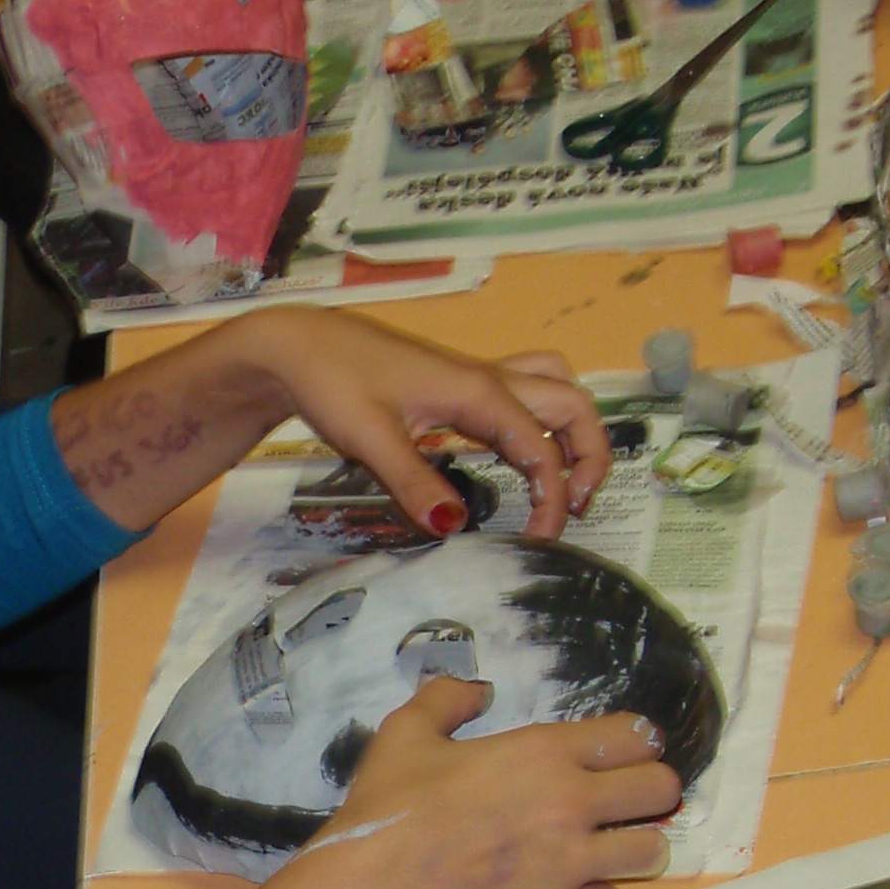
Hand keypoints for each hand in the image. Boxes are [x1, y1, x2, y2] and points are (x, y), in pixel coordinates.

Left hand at [47, 309, 609, 542]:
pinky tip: (522, 453)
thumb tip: (453, 525)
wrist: (299, 345)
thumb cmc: (333, 382)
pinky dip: (543, 418)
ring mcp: (476, 377)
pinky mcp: (459, 382)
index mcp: (477, 392)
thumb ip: (412, 482)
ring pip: (555, 388)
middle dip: (591, 456)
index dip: (552, 499)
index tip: (539, 543)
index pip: (540, 450)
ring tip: (565, 480)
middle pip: (572, 405)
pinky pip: (525, 390)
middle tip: (578, 507)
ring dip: (574, 429)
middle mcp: (488, 379)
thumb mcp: (368, 437)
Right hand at [305, 678, 678, 888]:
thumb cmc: (389, 808)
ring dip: (630, 850)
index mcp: (545, 751)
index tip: (619, 759)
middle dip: (646, 795)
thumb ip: (447, 698)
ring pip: (652, 851)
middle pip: (662, 790)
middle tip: (618, 807)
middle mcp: (574, 802)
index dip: (634, 745)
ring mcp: (574, 863)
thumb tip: (478, 689)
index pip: (637, 736)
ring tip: (600, 855)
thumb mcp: (406, 733)